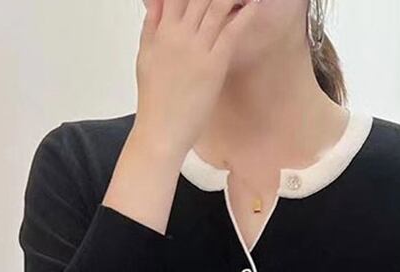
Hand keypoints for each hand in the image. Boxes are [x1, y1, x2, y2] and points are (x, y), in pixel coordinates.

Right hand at [134, 0, 263, 157]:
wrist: (161, 131)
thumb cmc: (155, 101)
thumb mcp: (145, 56)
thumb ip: (151, 26)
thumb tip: (154, 4)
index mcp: (161, 31)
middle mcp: (178, 34)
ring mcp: (196, 48)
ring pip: (216, 6)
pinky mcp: (213, 64)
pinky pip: (231, 32)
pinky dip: (244, 15)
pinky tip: (254, 5)